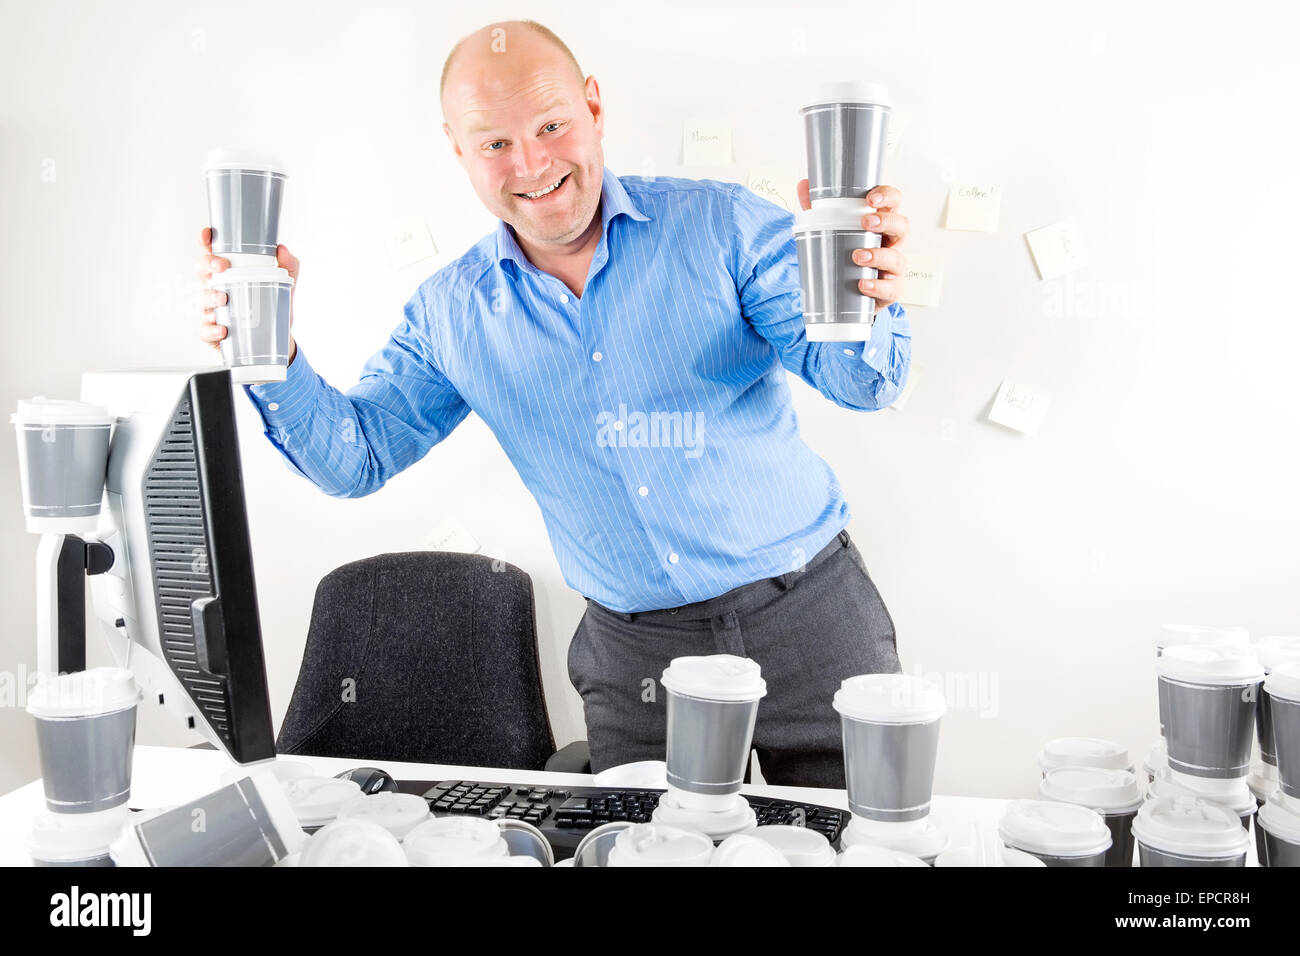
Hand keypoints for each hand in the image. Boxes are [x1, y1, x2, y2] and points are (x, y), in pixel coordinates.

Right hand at [195, 230, 300, 362]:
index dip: (204, 242)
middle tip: (222, 268)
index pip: (211, 253)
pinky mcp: (212, 332)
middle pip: (200, 272)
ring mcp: (211, 311)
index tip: (207, 234)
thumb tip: (283, 250)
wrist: (277, 341)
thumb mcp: (284, 286)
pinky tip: (223, 329)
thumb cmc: (273, 308)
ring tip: (223, 299)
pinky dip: (211, 329)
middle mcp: (215, 289)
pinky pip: (204, 330)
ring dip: (209, 297)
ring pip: (200, 300)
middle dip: (206, 266)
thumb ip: (288, 266)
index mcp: (228, 274)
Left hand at [797, 181, 908, 309]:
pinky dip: (878, 287)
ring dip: (879, 255)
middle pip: (902, 226)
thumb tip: (804, 185)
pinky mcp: (890, 290)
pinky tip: (863, 284)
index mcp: (880, 224)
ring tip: (857, 256)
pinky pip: (892, 288)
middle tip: (866, 222)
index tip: (871, 198)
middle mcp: (891, 243)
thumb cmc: (843, 256)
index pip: (893, 203)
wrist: (844, 296)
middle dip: (886, 222)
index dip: (887, 196)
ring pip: (897, 258)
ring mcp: (893, 268)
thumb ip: (817, 208)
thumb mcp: (829, 230)